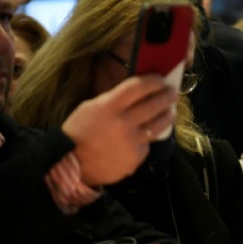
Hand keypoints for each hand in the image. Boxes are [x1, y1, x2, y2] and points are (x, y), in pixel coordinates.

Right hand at [62, 75, 177, 184]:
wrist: (70, 164)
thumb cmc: (78, 132)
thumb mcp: (91, 107)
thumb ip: (114, 100)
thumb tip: (137, 93)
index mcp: (109, 106)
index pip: (138, 87)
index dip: (154, 81)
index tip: (161, 79)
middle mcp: (123, 122)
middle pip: (154, 104)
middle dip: (167, 96)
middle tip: (172, 93)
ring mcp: (131, 141)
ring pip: (158, 125)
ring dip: (167, 116)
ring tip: (170, 113)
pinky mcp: (136, 157)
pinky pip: (146, 144)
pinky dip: (146, 140)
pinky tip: (143, 138)